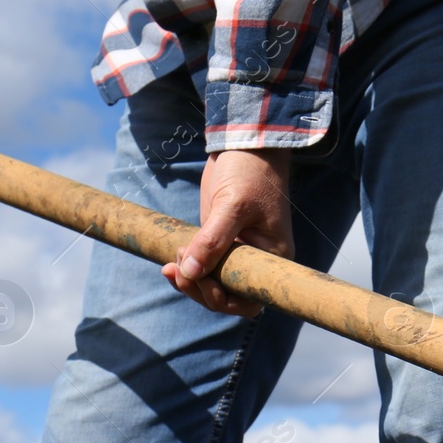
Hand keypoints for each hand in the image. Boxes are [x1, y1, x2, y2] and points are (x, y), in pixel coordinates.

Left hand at [162, 148, 294, 316]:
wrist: (245, 143)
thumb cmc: (250, 172)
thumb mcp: (232, 205)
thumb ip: (212, 240)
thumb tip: (190, 272)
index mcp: (272, 258)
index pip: (249, 299)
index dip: (221, 298)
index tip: (197, 278)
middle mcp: (257, 260)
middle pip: (227, 296)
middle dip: (199, 289)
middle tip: (176, 269)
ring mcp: (238, 251)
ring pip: (212, 283)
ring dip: (189, 280)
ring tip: (171, 263)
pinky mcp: (220, 240)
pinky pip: (204, 265)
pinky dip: (186, 267)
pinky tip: (170, 262)